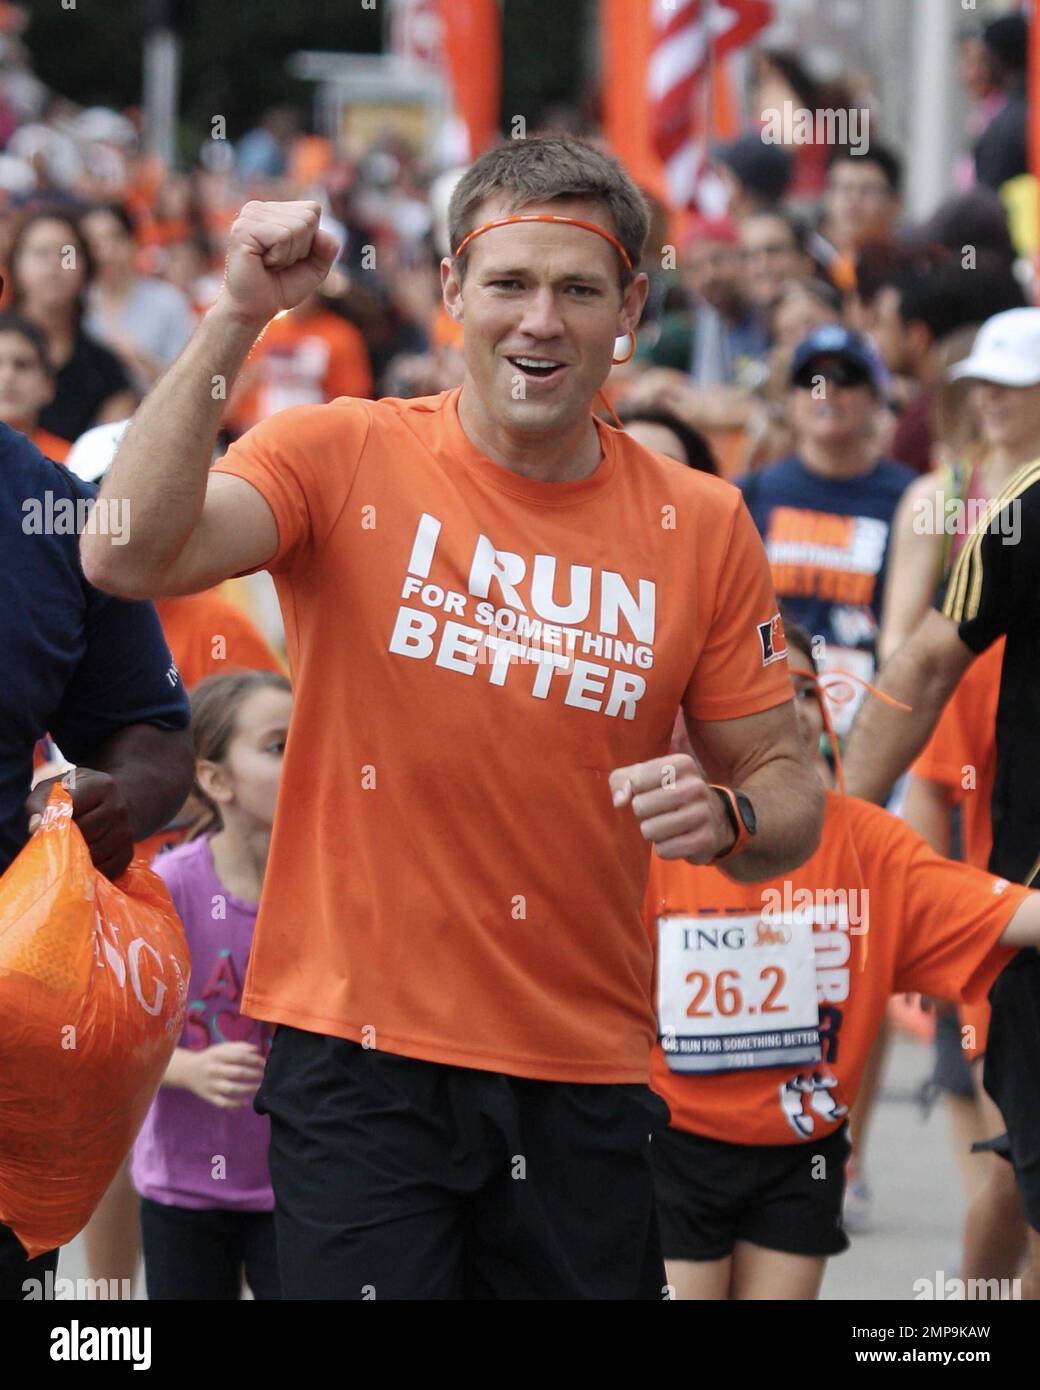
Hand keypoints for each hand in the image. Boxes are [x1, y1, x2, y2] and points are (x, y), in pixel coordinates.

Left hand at [26, 768, 133, 879]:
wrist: (111, 806)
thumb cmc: (75, 797)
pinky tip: (82, 857)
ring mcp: (126, 832)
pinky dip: (88, 868)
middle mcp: (119, 807)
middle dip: (65, 837)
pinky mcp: (127, 854)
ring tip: (70, 846)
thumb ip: (39, 803)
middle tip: (57, 836)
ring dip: (75, 854)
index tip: (47, 822)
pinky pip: (102, 869)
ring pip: (92, 853)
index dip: (55, 818)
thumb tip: (35, 827)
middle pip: (83, 832)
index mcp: (102, 785)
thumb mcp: (55, 789)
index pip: (71, 806)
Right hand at [185, 1042, 265, 1108]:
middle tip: (265, 1075)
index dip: (254, 1060)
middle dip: (255, 1074)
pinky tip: (246, 1102)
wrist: (188, 1071)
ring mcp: (211, 1085)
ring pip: (232, 1089)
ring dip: (249, 1089)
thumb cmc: (211, 1058)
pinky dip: (235, 1105)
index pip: (240, 1057)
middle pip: (238, 1073)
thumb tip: (257, 1050)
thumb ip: (240, 1047)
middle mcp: (214, 1070)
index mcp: (218, 1056)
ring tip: (260, 1087)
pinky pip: (223, 1103)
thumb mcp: (222, 1048)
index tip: (264, 1063)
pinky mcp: (209, 1097)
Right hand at [219, 200, 339, 326]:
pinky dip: (279, 257)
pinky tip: (262, 262)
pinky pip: (282, 236)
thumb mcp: (314, 268)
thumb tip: (324, 234)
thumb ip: (327, 249)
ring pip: (297, 227)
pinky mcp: (243, 228)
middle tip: (279, 263)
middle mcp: (260, 208)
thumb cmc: (280, 287)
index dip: (310, 241)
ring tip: (269, 263)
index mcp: (275, 210)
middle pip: (308, 217)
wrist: (254, 310)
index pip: (313, 210)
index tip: (289, 257)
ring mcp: (249, 215)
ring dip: (288, 254)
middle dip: (301, 248)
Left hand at [609, 754, 733, 861]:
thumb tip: (619, 802)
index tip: (646, 791)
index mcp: (681, 764)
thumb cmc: (669, 794)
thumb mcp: (645, 778)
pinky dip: (663, 849)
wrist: (713, 819)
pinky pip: (664, 850)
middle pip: (640, 806)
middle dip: (641, 814)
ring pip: (650, 830)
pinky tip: (675, 840)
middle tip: (655, 812)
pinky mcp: (705, 839)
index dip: (633, 790)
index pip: (637, 779)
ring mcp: (703, 812)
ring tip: (664, 826)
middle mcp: (696, 785)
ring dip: (651, 832)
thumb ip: (622, 781)